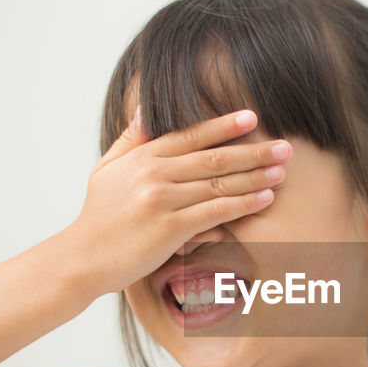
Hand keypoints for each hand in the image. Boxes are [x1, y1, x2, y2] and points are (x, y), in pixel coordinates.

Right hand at [61, 105, 290, 296]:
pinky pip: (215, 212)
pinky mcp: (169, 229)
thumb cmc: (99, 217)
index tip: (253, 118)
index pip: (191, 136)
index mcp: (143, 157)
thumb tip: (143, 108)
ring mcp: (162, 200)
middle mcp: (154, 174)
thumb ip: (130, 140)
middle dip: (253, 151)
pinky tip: (264, 199)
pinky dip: (243, 205)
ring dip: (255, 177)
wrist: (82, 258)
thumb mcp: (106, 169)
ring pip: (219, 184)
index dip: (224, 126)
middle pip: (213, 158)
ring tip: (281, 171)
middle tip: (284, 146)